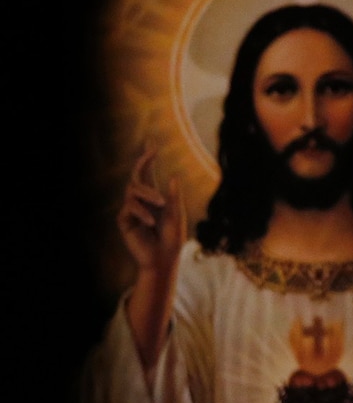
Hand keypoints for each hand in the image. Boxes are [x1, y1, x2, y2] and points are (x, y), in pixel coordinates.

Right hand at [116, 142, 186, 272]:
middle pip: (136, 176)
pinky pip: (129, 208)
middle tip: (152, 153)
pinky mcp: (124, 221)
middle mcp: (141, 201)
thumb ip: (174, 197)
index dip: (148, 158)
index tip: (152, 142)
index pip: (148, 174)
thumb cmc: (172, 240)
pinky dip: (142, 213)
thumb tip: (173, 176)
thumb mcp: (176, 216)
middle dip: (143, 162)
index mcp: (155, 198)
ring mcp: (131, 210)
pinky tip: (151, 222)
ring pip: (133, 190)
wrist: (163, 260)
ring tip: (160, 204)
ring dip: (148, 194)